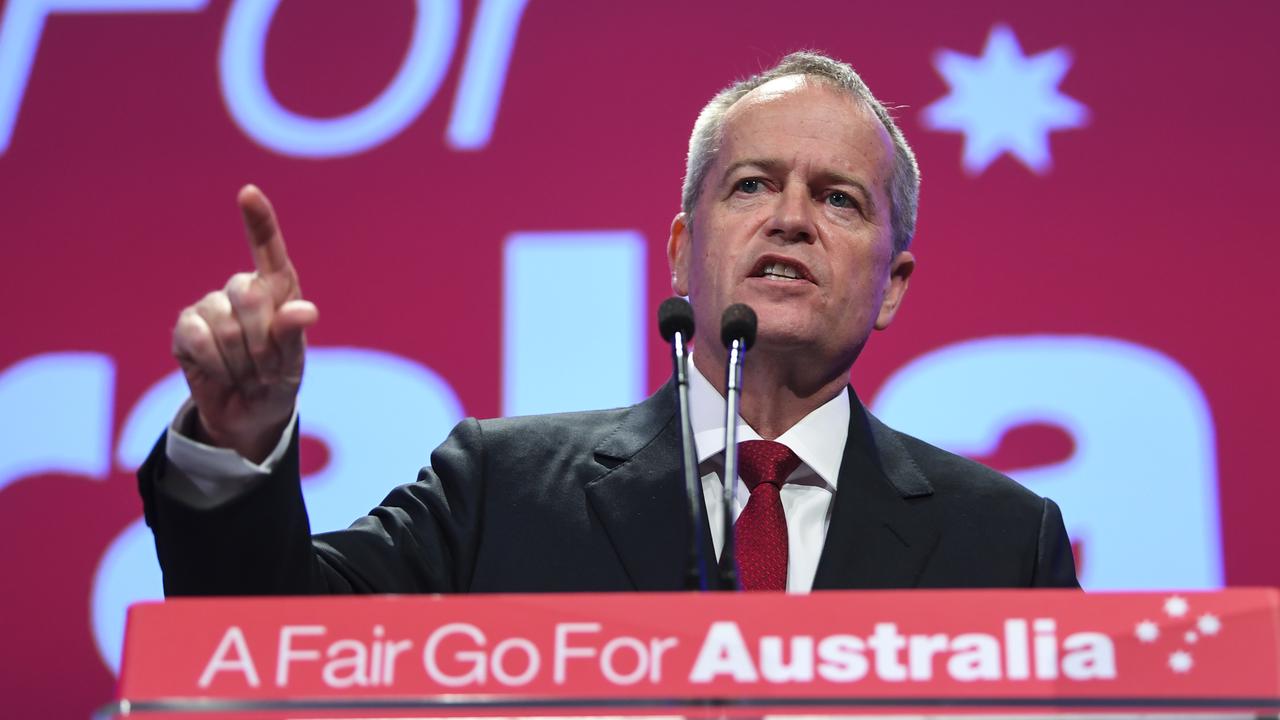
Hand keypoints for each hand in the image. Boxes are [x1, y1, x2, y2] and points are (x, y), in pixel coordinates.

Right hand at [171, 185, 318, 462]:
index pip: (268, 248)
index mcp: (278, 289)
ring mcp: (210, 306)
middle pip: (249, 295)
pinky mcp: (184, 326)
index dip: (258, 220)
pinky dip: (214, 364)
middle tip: (267, 367)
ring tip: (245, 373)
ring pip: (223, 323)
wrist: (247, 414)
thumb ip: (295, 336)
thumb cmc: (278, 380)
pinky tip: (219, 372)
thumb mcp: (294, 364)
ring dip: (239, 360)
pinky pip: (197, 338)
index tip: (248, 192)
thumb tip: (304, 311)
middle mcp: (242, 289)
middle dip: (263, 341)